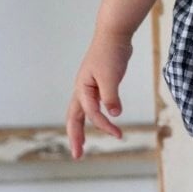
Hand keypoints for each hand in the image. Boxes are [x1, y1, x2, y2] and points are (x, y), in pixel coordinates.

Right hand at [65, 31, 133, 158]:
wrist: (114, 36)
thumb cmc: (111, 54)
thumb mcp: (112, 77)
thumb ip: (111, 96)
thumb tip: (113, 115)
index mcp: (82, 88)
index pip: (91, 113)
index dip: (103, 125)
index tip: (118, 134)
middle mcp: (82, 89)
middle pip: (74, 118)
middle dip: (75, 137)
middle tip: (77, 156)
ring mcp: (88, 88)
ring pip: (80, 112)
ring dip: (80, 129)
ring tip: (82, 145)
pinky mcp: (98, 85)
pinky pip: (92, 106)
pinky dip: (93, 117)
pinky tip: (100, 122)